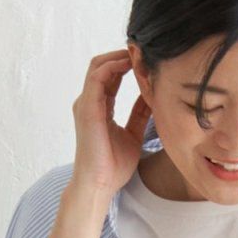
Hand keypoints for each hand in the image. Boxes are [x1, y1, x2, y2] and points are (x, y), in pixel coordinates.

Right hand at [70, 48, 153, 202]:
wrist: (100, 185)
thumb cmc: (113, 167)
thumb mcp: (133, 134)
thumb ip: (139, 114)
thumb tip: (151, 95)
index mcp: (99, 108)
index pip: (110, 77)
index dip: (126, 64)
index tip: (145, 60)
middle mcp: (90, 102)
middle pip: (102, 65)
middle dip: (122, 55)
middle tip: (143, 52)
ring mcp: (86, 104)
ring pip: (99, 66)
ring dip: (119, 56)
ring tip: (138, 54)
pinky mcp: (87, 107)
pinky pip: (98, 76)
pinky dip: (114, 66)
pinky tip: (130, 65)